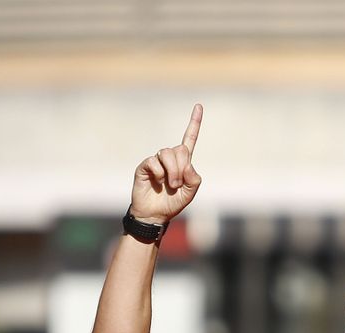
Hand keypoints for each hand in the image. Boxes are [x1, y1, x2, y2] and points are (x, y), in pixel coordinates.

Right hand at [131, 104, 204, 224]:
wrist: (155, 214)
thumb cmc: (172, 203)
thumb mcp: (190, 192)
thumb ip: (194, 178)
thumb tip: (188, 165)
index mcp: (183, 162)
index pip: (189, 139)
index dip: (194, 123)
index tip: (198, 106)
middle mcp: (169, 158)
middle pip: (181, 149)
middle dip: (182, 168)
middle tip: (178, 184)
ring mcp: (156, 161)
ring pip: (168, 153)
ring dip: (173, 172)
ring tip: (170, 185)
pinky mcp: (145, 166)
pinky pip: (154, 162)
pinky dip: (159, 174)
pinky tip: (157, 182)